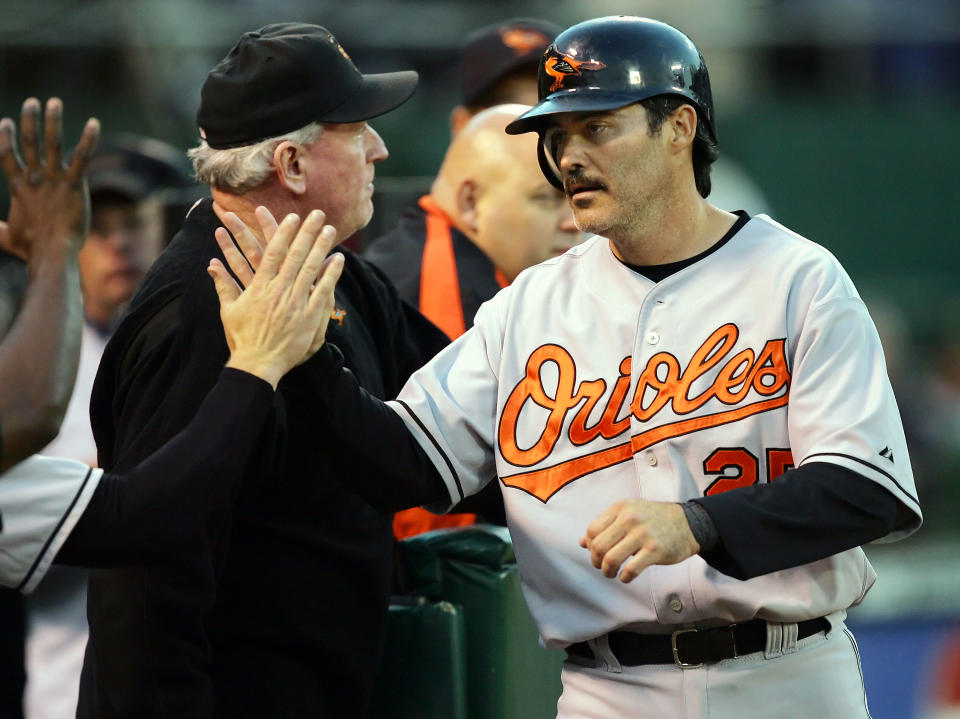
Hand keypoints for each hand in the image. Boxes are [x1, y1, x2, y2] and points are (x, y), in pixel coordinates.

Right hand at [0, 98, 99, 259]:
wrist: (52, 252)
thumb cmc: (31, 248)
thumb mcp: (7, 237)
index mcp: (19, 186)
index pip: (6, 155)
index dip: (4, 138)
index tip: (4, 122)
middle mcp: (35, 178)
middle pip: (28, 142)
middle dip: (29, 121)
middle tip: (32, 102)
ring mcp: (54, 179)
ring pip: (52, 142)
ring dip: (52, 120)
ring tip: (54, 102)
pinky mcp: (75, 184)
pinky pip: (82, 156)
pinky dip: (88, 139)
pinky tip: (94, 124)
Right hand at [207, 209, 343, 388]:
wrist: (257, 364)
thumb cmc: (242, 338)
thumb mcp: (229, 310)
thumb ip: (223, 285)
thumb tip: (210, 265)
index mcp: (260, 286)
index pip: (273, 253)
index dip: (283, 233)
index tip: (292, 217)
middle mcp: (279, 290)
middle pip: (296, 254)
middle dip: (306, 232)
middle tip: (316, 214)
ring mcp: (295, 302)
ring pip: (311, 268)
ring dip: (321, 246)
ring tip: (329, 230)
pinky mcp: (309, 316)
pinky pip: (323, 290)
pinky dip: (331, 273)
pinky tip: (338, 259)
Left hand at [578, 499, 699, 582]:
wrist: (688, 523)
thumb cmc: (654, 520)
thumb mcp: (628, 514)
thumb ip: (605, 526)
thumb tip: (581, 542)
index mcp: (620, 508)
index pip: (592, 531)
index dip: (590, 546)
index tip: (598, 553)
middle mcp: (629, 519)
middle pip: (598, 546)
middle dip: (596, 561)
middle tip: (602, 567)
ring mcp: (642, 534)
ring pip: (611, 559)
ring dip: (607, 571)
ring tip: (612, 573)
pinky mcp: (655, 550)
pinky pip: (630, 570)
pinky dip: (624, 578)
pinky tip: (626, 577)